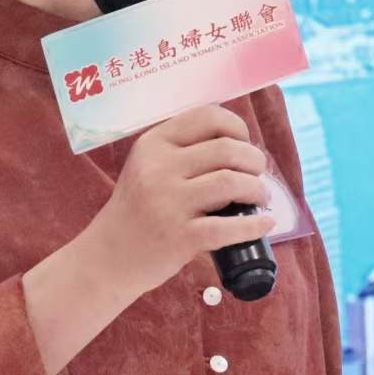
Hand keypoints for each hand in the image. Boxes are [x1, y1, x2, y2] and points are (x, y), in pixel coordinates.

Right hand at [89, 103, 276, 296]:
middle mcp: (159, 168)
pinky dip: (254, 225)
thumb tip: (239, 143)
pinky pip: (228, 228)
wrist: (109, 257)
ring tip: (260, 197)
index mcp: (153, 144)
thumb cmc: (137, 210)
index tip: (244, 143)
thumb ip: (180, 150)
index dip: (236, 127)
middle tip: (258, 174)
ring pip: (231, 182)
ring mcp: (168, 203)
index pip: (207, 117)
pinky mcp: (179, 237)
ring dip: (257, 189)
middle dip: (254, 160)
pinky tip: (265, 223)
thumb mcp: (147, 166)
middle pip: (226, 149)